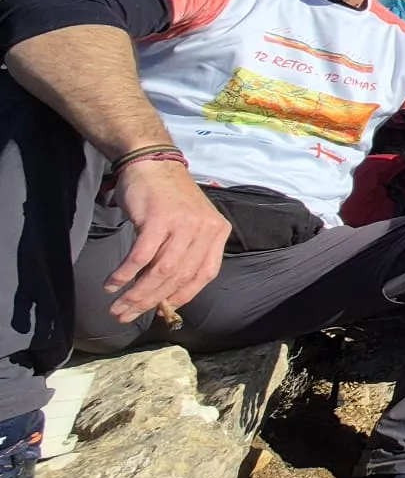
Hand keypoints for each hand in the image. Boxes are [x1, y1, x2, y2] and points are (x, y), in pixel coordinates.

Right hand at [104, 161, 231, 321]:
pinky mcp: (159, 219)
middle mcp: (205, 229)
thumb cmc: (167, 198)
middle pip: (179, 276)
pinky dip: (125, 274)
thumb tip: (164, 297)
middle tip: (127, 315)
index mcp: (217, 232)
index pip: (204, 275)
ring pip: (161, 270)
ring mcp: (184, 223)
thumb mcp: (187, 225)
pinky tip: (112, 284)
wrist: (152, 162)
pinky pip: (141, 256)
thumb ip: (183, 255)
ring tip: (118, 306)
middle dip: (151, 301)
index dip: (182, 297)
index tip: (162, 311)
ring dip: (136, 293)